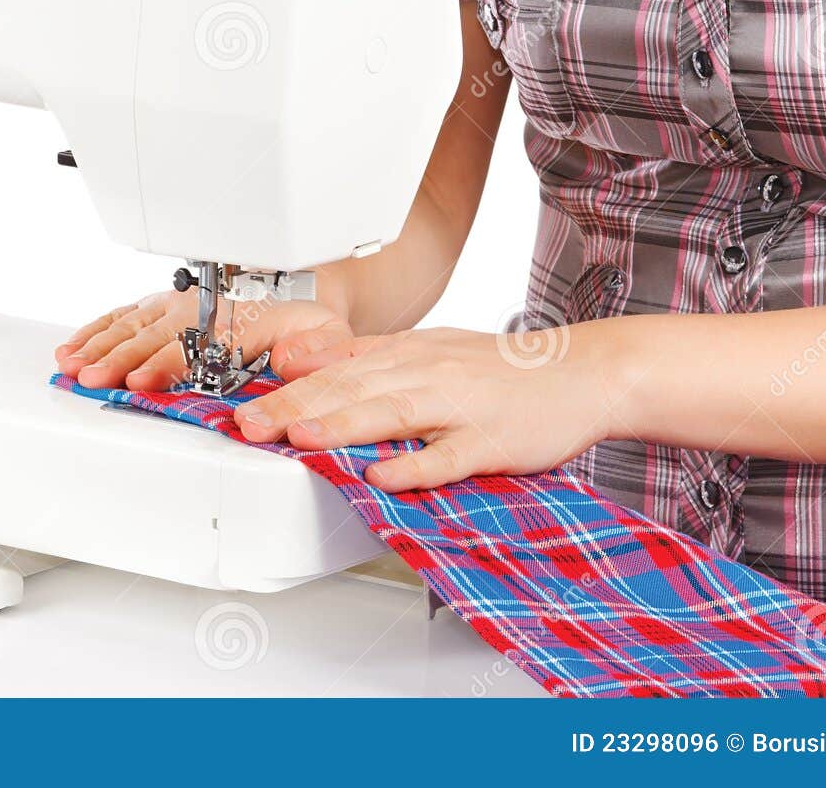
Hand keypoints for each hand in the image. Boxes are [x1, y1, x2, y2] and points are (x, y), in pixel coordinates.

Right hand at [55, 289, 348, 391]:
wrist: (301, 276)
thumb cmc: (308, 316)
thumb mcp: (331, 333)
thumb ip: (319, 349)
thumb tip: (292, 358)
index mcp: (238, 321)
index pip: (196, 346)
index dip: (166, 365)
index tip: (141, 380)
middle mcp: (200, 309)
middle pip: (152, 336)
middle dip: (117, 358)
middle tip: (90, 378)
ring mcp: (176, 304)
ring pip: (131, 325)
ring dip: (98, 346)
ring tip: (71, 367)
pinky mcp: (160, 303)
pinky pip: (123, 314)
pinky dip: (94, 330)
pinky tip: (71, 349)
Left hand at [237, 325, 615, 491]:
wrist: (583, 373)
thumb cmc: (497, 370)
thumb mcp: (423, 349)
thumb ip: (358, 356)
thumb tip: (293, 360)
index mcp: (407, 353)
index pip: (335, 368)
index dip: (286, 388)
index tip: (241, 405)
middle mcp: (427, 372)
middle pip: (352, 388)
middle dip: (296, 407)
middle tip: (250, 426)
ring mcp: (460, 407)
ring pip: (392, 413)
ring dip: (344, 426)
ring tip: (300, 439)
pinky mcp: (492, 441)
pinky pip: (449, 456)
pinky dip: (417, 466)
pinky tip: (385, 477)